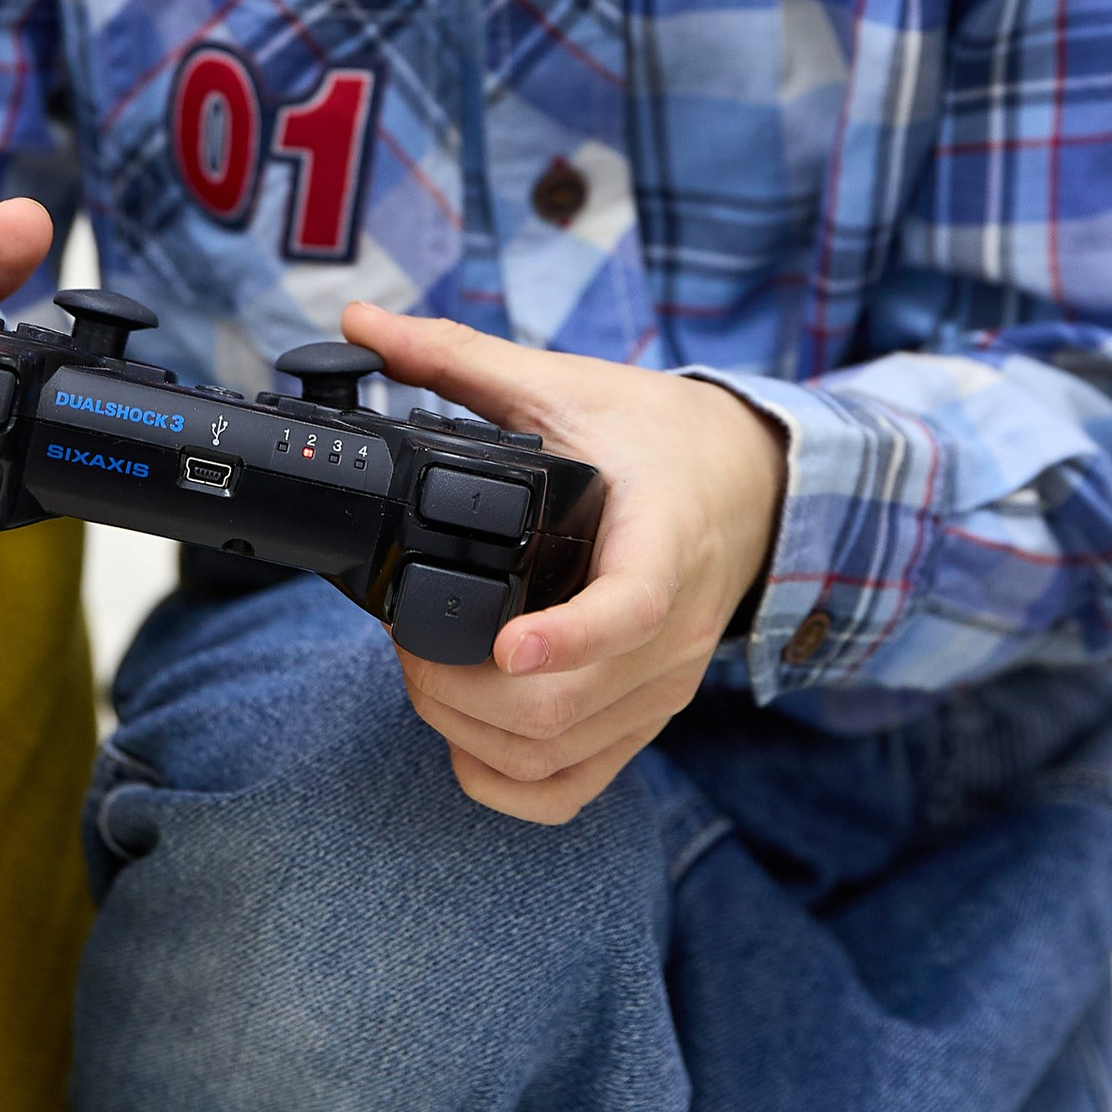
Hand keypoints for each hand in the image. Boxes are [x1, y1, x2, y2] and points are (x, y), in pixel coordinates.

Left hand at [341, 304, 787, 825]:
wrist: (749, 486)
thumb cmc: (659, 438)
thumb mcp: (568, 384)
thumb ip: (459, 357)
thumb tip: (362, 322)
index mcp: (664, 540)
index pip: (631, 610)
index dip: (567, 637)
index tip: (504, 643)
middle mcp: (672, 632)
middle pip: (564, 708)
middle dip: (458, 689)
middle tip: (409, 640)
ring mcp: (661, 687)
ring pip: (556, 756)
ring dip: (467, 732)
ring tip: (428, 673)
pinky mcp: (645, 720)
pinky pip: (571, 790)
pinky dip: (505, 781)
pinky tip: (467, 737)